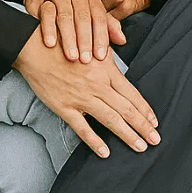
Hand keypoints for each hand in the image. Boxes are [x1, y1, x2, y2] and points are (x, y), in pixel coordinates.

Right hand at [14, 28, 158, 157]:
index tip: (155, 122)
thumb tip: (124, 50)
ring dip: (128, 135)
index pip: (132, 94)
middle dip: (143, 126)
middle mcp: (97, 85)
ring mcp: (81, 98)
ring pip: (110, 119)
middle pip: (126, 109)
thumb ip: (110, 48)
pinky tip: (106, 152)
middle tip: (156, 140)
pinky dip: (95, 141)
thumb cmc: (64, 41)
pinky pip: (82, 128)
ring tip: (141, 147)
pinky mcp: (64, 107)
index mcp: (106, 70)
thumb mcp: (92, 39)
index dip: (145, 109)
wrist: (35, 47)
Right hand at [24, 0, 125, 63]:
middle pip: (83, 18)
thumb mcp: (90, 9)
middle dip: (85, 41)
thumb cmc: (71, 0)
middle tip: (85, 60)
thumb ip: (106, 24)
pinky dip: (49, 30)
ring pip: (66, 17)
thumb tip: (122, 40)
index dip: (101, 37)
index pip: (99, 17)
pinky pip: (47, 13)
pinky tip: (51, 43)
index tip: (100, 56)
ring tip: (71, 55)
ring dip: (69, 38)